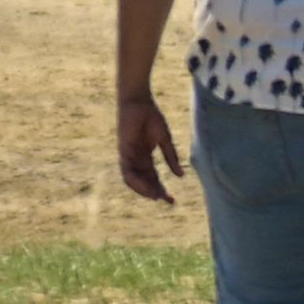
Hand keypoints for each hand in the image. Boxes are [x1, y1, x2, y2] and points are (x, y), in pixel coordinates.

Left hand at [114, 89, 182, 203]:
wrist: (139, 103)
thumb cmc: (151, 117)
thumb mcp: (165, 140)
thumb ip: (171, 157)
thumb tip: (180, 176)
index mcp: (146, 156)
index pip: (153, 178)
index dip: (161, 189)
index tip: (171, 200)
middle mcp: (136, 159)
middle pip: (144, 181)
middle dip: (154, 192)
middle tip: (166, 200)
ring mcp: (128, 156)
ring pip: (133, 180)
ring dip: (144, 190)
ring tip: (156, 196)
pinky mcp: (123, 151)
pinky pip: (127, 171)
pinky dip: (136, 180)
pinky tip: (146, 185)